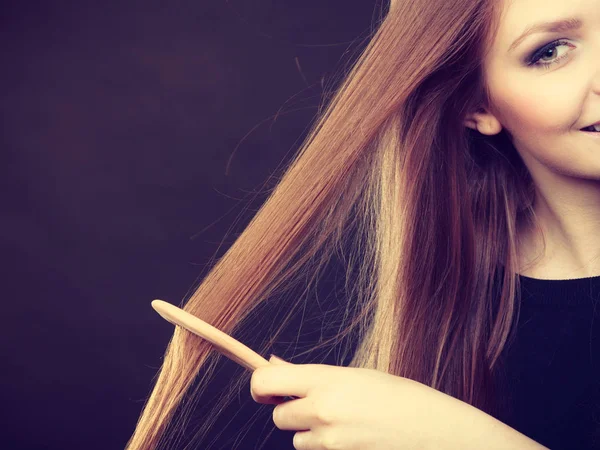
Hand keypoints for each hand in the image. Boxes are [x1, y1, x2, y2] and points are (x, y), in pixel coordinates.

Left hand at [250, 355, 465, 449]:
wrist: (433, 431)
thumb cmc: (398, 396)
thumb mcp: (355, 375)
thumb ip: (310, 374)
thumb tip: (273, 363)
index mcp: (326, 379)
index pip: (266, 381)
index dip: (259, 386)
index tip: (267, 389)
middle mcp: (322, 409)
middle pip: (277, 416)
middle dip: (290, 412)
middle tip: (315, 405)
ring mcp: (329, 440)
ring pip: (296, 439)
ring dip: (309, 432)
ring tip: (342, 421)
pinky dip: (324, 447)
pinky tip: (350, 436)